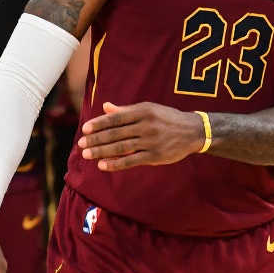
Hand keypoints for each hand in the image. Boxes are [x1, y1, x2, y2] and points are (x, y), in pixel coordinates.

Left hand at [78, 101, 205, 169]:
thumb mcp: (149, 109)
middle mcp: (146, 125)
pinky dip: (116, 163)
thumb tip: (106, 107)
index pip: (116, 118)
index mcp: (143, 111)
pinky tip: (103, 165)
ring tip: (87, 154)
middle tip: (81, 144)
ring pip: (121, 147)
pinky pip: (131, 160)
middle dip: (96, 139)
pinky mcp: (155, 155)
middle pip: (116, 133)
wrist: (193, 131)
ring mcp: (151, 141)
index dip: (99, 123)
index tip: (85, 129)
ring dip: (102, 151)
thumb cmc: (167, 118)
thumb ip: (126, 111)